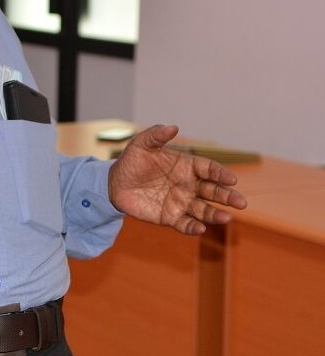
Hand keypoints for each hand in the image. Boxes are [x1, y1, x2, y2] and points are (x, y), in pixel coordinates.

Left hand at [107, 124, 247, 234]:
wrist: (115, 183)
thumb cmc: (132, 161)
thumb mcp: (141, 144)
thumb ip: (156, 135)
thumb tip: (173, 127)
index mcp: (187, 166)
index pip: (208, 169)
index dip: (220, 174)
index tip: (230, 179)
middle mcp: (189, 185)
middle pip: (213, 191)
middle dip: (227, 196)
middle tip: (241, 202)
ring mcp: (181, 202)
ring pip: (203, 209)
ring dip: (215, 214)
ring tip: (226, 218)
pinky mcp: (170, 217)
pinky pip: (185, 224)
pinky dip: (193, 227)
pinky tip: (200, 228)